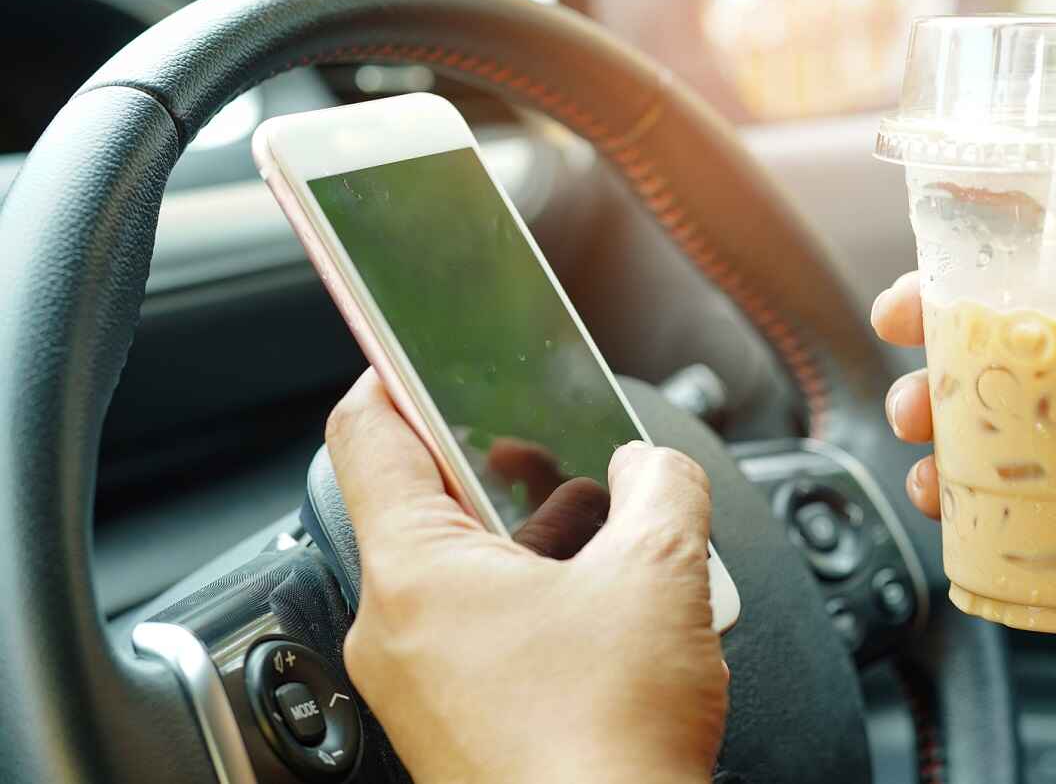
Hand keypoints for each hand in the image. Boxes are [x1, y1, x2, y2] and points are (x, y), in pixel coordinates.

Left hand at [325, 370, 727, 783]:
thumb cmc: (607, 743)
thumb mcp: (660, 574)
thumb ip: (662, 488)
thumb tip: (652, 469)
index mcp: (416, 575)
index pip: (366, 436)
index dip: (390, 370)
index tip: (411, 339)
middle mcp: (397, 629)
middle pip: (423, 502)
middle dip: (496, 461)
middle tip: (549, 436)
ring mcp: (422, 684)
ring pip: (460, 569)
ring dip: (529, 534)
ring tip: (604, 526)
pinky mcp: (457, 723)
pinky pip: (479, 627)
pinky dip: (532, 596)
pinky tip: (605, 603)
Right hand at [870, 234, 1055, 711]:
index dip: (994, 236)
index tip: (944, 227)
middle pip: (996, 329)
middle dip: (930, 320)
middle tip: (902, 322)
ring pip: (976, 410)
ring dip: (925, 405)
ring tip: (918, 420)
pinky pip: (988, 496)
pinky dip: (949, 495)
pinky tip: (941, 496)